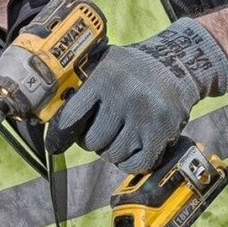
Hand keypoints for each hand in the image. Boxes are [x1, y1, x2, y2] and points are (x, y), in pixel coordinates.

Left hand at [44, 17, 227, 172]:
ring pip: (112, 154)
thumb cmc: (131, 69)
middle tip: (102, 130)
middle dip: (93, 140)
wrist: (179, 64)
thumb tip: (49, 115)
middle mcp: (125, 95)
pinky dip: (130, 162)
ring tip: (120, 134)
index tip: (56, 143)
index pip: (71, 117)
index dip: (61, 135)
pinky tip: (132, 148)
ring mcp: (145, 116)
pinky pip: (136, 164)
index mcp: (105, 76)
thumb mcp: (103, 62)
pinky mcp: (162, 133)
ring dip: (112, 150)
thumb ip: (79, 83)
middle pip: (92, 141)